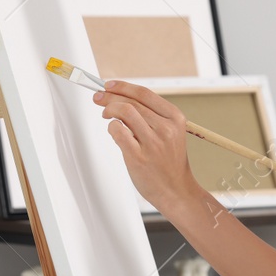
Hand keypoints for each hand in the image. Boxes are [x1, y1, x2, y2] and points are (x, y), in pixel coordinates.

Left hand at [92, 80, 199, 209]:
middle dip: (110, 97)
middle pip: (132, 102)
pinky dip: (112, 127)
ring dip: (109, 110)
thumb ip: (152, 118)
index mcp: (175, 118)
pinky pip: (118, 131)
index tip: (109, 85)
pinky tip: (113, 131)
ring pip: (124, 112)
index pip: (145, 94)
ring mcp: (152, 143)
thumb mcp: (170, 134)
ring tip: (105, 115)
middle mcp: (166, 128)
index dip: (123, 87)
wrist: (176, 190)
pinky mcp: (138, 157)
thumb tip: (122, 100)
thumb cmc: (169, 163)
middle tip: (98, 97)